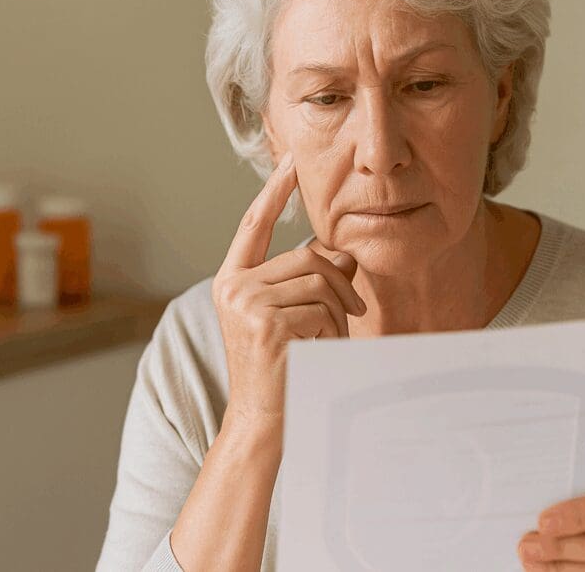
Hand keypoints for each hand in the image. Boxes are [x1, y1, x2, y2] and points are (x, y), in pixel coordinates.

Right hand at [211, 153, 366, 426]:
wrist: (265, 421)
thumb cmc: (284, 369)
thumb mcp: (296, 316)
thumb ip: (313, 281)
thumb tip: (346, 254)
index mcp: (234, 280)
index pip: (254, 224)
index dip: (274, 192)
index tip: (291, 163)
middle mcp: (232, 287)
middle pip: (307, 257)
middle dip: (340, 283)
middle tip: (351, 313)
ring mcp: (244, 303)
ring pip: (319, 282)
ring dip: (338, 312)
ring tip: (329, 339)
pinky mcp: (264, 322)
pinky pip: (321, 308)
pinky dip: (333, 330)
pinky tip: (318, 350)